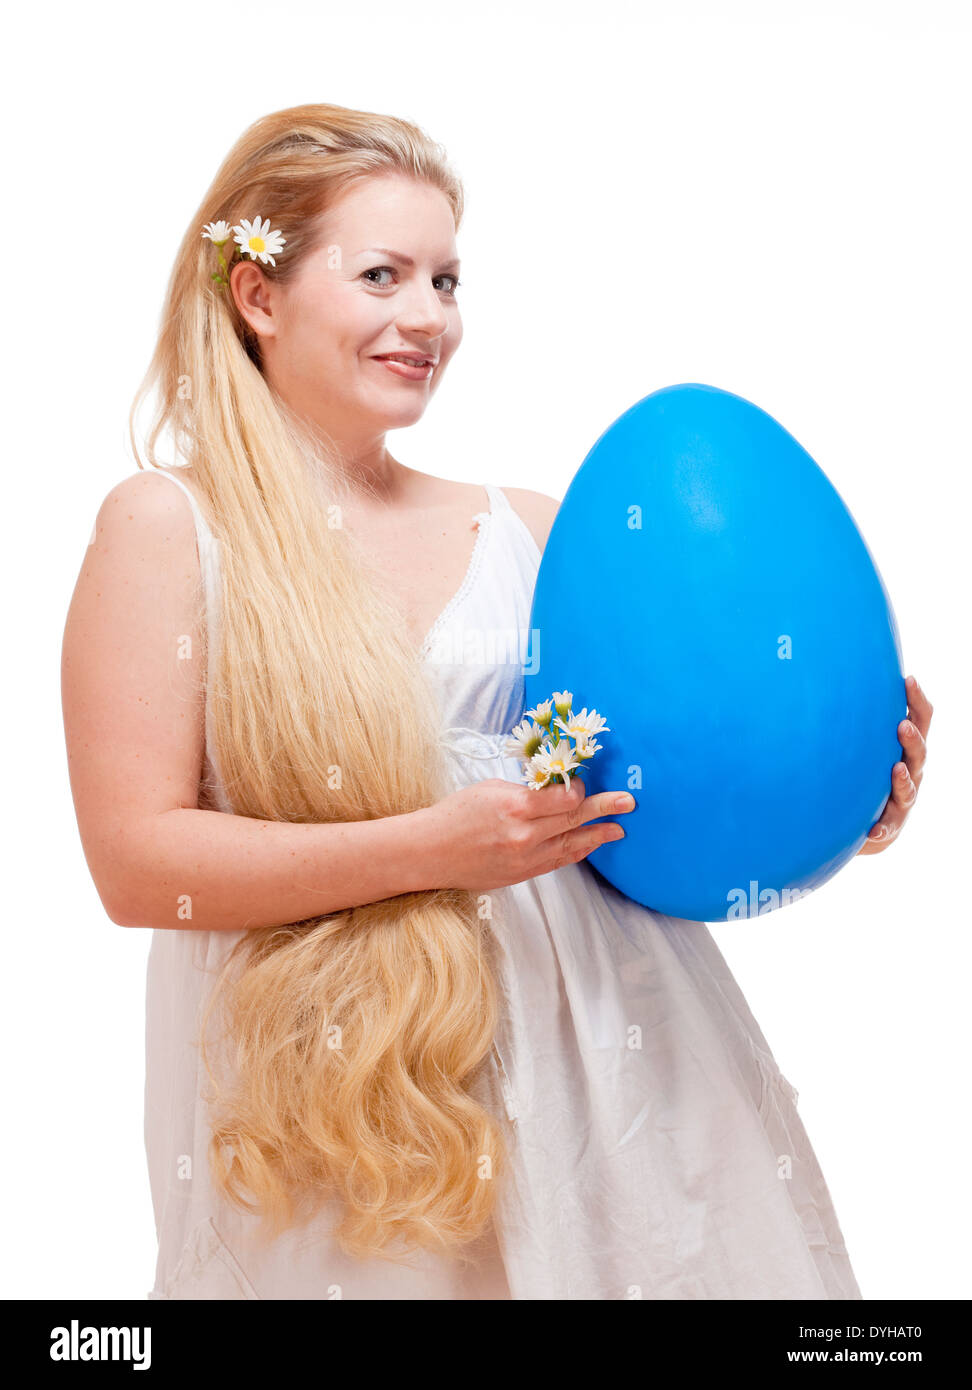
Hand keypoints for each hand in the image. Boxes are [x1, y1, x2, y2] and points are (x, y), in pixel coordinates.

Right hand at [423, 774, 634, 890]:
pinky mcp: (522, 875)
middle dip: (605, 810)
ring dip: (597, 836)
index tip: (583, 784)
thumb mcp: (491, 789)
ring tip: (617, 830)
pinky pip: (557, 861)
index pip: (565, 798)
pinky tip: (588, 845)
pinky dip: (575, 851)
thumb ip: (527, 792)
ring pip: (571, 845)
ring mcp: (525, 859)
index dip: (580, 790)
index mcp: (516, 806)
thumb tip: (555, 791)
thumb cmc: (455, 814)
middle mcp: (525, 836)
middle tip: (629, 803)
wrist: (430, 852)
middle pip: (574, 821)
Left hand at [858, 674, 932, 853]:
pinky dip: (883, 828)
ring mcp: (903, 800)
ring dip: (903, 780)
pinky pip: (889, 828)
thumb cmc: (863, 775)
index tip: (908, 679)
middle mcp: (910, 772)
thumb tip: (834, 677)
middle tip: (902, 726)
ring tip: (896, 771)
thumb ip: (859, 719)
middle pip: (920, 753)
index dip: (917, 700)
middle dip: (913, 738)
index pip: (920, 720)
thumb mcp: (867, 746)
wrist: (864, 827)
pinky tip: (875, 830)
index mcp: (905, 748)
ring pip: (909, 789)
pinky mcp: (891, 826)